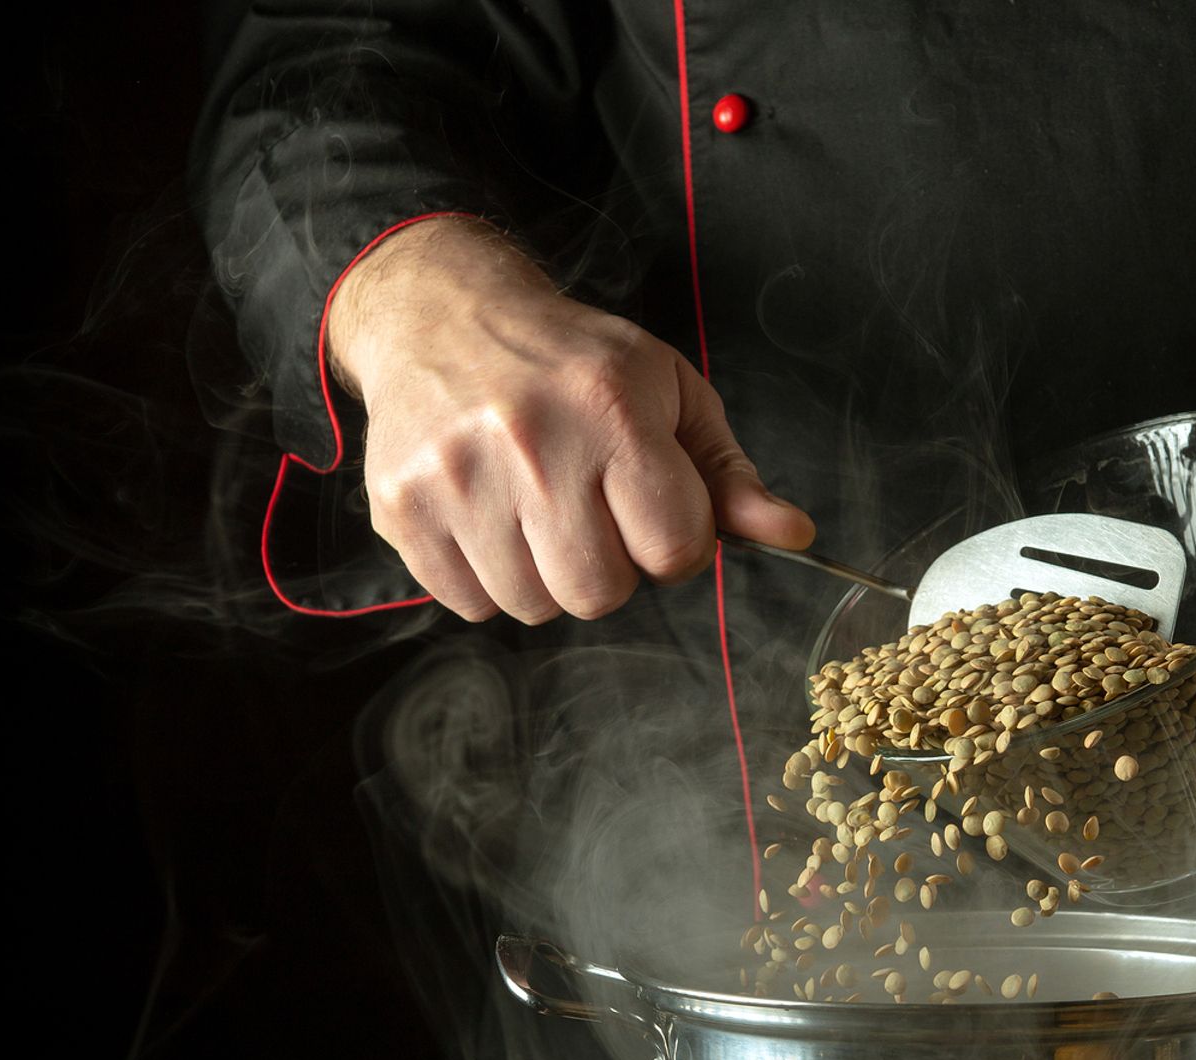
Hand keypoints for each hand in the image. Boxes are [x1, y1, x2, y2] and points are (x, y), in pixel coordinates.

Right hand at [327, 216, 814, 622]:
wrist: (444, 316)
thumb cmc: (574, 365)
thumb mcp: (668, 395)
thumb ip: (729, 474)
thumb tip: (795, 534)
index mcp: (613, 411)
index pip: (674, 551)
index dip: (673, 542)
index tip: (650, 505)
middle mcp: (530, 443)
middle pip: (600, 594)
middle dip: (609, 567)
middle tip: (589, 510)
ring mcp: (455, 478)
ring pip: (532, 607)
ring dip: (546, 575)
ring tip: (535, 508)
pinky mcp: (401, 507)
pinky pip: (468, 604)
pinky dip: (487, 578)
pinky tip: (489, 516)